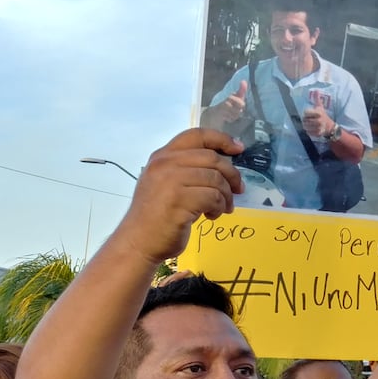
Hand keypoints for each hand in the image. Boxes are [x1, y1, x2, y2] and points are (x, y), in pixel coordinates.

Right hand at [112, 129, 243, 265]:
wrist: (139, 242)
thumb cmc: (157, 215)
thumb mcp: (167, 183)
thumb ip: (188, 170)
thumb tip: (225, 166)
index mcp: (162, 156)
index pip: (196, 135)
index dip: (221, 139)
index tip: (238, 149)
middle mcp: (164, 164)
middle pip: (212, 158)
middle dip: (231, 175)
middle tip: (237, 190)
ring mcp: (170, 181)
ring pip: (216, 179)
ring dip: (225, 196)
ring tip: (221, 208)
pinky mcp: (179, 200)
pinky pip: (213, 197)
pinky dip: (219, 207)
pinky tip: (211, 215)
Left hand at [302, 93, 334, 136]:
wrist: (329, 126)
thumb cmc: (323, 115)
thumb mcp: (320, 107)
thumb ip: (317, 99)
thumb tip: (316, 90)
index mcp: (318, 113)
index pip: (305, 113)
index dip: (306, 114)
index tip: (309, 114)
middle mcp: (319, 121)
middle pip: (304, 120)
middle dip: (305, 120)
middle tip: (309, 120)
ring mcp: (318, 128)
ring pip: (305, 127)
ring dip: (306, 126)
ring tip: (310, 124)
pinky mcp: (318, 133)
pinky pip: (308, 132)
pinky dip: (309, 131)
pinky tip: (312, 129)